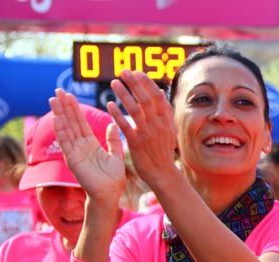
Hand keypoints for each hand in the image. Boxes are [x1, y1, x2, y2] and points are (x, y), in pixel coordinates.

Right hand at [49, 90, 125, 205]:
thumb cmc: (113, 179)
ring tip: (54, 99)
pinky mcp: (72, 160)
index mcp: (90, 144)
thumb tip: (113, 124)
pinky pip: (65, 143)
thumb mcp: (117, 156)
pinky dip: (61, 131)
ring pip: (66, 129)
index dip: (74, 109)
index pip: (80, 122)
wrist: (109, 194)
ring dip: (59, 114)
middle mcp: (80, 146)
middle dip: (64, 107)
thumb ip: (113, 141)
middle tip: (57, 90)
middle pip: (70, 122)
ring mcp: (75, 152)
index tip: (69, 95)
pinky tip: (56, 118)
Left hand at [107, 70, 179, 187]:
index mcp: (166, 120)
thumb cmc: (163, 150)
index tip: (136, 72)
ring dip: (123, 94)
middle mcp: (158, 125)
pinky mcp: (136, 143)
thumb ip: (164, 111)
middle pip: (145, 99)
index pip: (157, 96)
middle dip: (134, 83)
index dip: (147, 83)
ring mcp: (147, 133)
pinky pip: (124, 125)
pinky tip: (109, 104)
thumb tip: (159, 91)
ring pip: (134, 109)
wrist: (162, 173)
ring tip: (114, 83)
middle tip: (123, 71)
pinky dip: (116, 113)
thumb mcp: (169, 129)